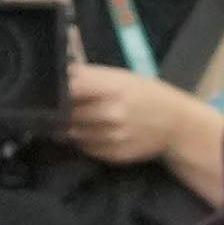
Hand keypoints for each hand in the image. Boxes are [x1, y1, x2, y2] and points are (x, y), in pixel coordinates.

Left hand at [60, 62, 221, 186]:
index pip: (68, 89)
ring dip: (70, 127)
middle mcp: (110, 113)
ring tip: (78, 119)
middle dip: (59, 111)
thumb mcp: (121, 77)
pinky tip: (93, 131)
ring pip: (72, 133)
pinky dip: (83, 140)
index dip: (53, 90)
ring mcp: (112, 137)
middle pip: (65, 114)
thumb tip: (57, 69)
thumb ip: (88, 75)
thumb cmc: (146, 94)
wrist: (177, 125)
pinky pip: (85, 147)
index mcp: (111, 88)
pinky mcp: (113, 155)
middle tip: (57, 107)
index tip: (46, 90)